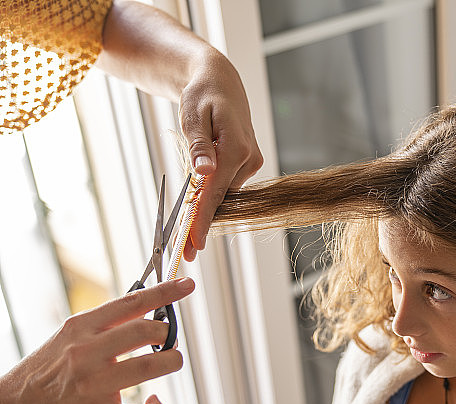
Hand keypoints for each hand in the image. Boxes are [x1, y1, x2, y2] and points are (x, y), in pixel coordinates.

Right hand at [0, 278, 194, 403]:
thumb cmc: (47, 368)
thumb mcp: (69, 335)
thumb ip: (106, 323)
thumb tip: (148, 310)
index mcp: (81, 327)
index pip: (132, 302)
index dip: (165, 292)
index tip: (186, 284)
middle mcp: (87, 352)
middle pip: (147, 331)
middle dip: (169, 333)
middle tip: (169, 339)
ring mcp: (93, 384)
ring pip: (152, 367)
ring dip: (171, 362)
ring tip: (167, 362)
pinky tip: (154, 403)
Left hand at [179, 51, 263, 260]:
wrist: (220, 84)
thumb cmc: (203, 96)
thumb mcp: (193, 117)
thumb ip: (199, 148)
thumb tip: (203, 173)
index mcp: (236, 149)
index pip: (216, 192)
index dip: (203, 219)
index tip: (193, 242)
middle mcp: (249, 159)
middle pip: (220, 198)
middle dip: (201, 221)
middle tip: (183, 246)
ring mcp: (251, 163)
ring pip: (223, 192)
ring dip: (204, 202)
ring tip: (187, 209)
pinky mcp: (249, 164)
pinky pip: (226, 184)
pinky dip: (211, 190)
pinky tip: (201, 185)